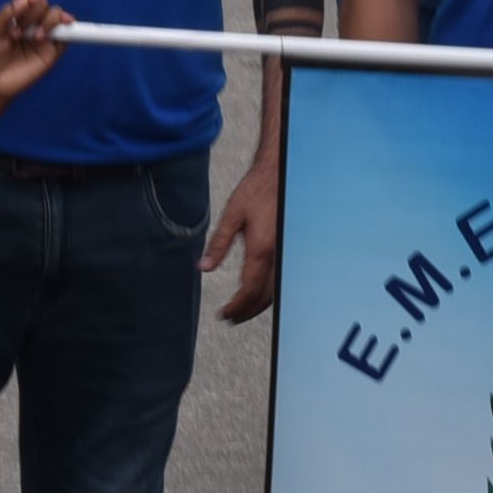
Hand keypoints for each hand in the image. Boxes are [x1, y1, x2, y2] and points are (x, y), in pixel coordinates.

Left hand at [0, 0, 68, 135]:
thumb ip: (6, 14)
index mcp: (15, 15)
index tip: (26, 0)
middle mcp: (31, 22)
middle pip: (42, 2)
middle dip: (32, 13)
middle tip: (17, 32)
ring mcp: (43, 35)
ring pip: (55, 14)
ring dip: (46, 20)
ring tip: (35, 37)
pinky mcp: (53, 50)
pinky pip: (67, 34)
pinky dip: (67, 28)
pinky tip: (62, 26)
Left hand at [206, 149, 284, 323]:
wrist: (280, 174)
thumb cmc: (256, 190)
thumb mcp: (232, 214)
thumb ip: (219, 243)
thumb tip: (204, 267)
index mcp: (261, 248)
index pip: (249, 289)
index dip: (237, 306)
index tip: (224, 314)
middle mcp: (277, 254)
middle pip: (264, 296)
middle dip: (247, 311)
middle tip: (230, 318)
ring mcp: (285, 252)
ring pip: (275, 290)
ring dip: (258, 305)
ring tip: (241, 311)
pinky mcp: (287, 248)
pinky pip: (280, 278)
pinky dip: (268, 292)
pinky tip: (258, 292)